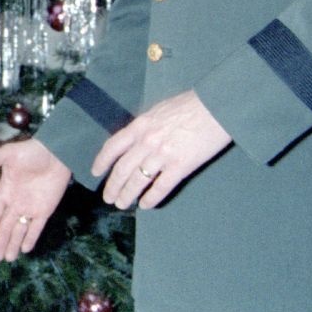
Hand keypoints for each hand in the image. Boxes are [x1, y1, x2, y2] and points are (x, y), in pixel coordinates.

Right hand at [0, 138, 69, 260]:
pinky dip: (31, 238)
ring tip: (7, 258)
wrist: (57, 153)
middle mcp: (16, 203)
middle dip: (0, 242)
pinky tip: (25, 249)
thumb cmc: (32, 152)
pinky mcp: (45, 210)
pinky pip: (36, 228)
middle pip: (5, 227)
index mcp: (5, 191)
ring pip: (19, 230)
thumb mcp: (10, 154)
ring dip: (13, 244)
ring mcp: (30, 208)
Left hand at [92, 89, 231, 209]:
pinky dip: (151, 198)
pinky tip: (146, 205)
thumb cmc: (190, 106)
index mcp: (140, 126)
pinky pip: (161, 187)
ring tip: (122, 204)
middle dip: (113, 186)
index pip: (113, 146)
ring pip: (137, 180)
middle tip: (109, 198)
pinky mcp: (181, 165)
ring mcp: (163, 154)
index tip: (96, 173)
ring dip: (127, 195)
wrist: (216, 107)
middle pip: (122, 168)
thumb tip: (135, 139)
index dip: (102, 161)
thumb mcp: (158, 111)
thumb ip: (145, 126)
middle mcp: (147, 141)